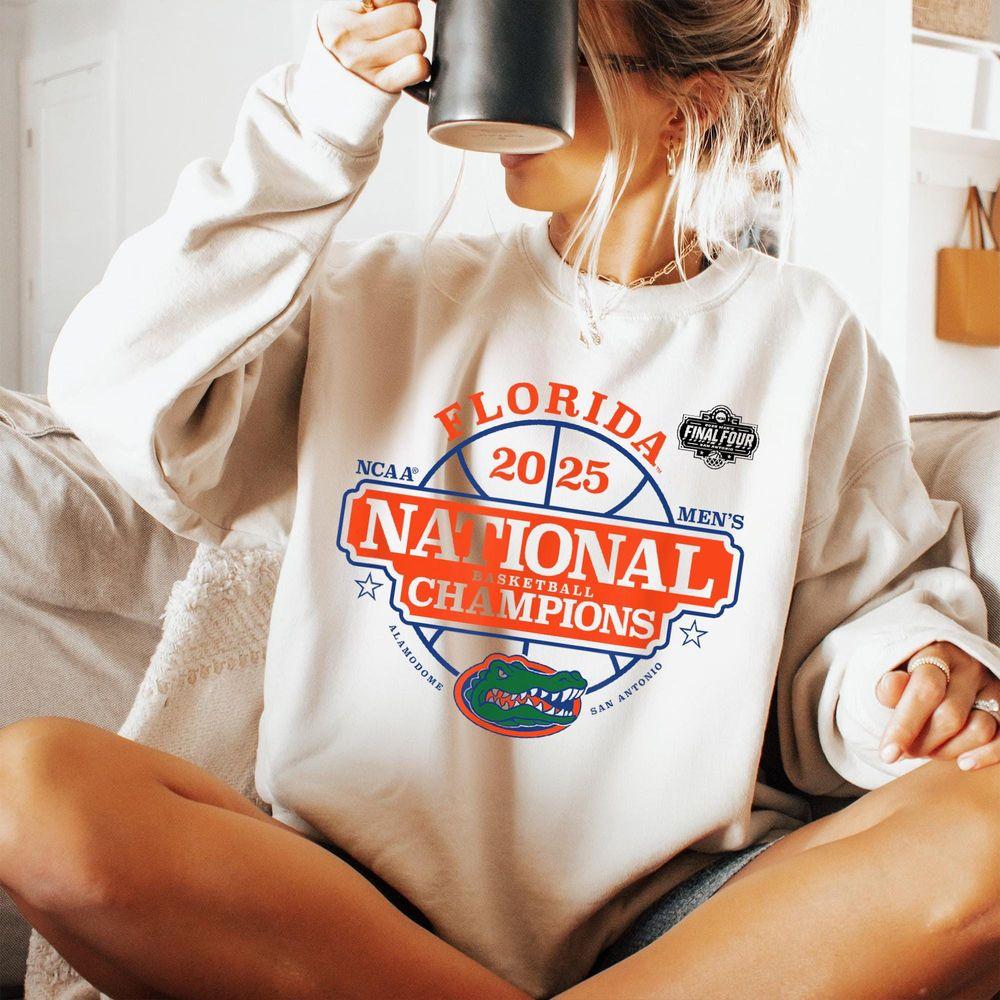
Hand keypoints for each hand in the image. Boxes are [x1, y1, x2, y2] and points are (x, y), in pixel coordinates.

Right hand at [318, 0, 430, 93]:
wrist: (329, 92)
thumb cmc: (342, 49)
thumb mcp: (344, 17)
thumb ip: (373, 4)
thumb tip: (411, 0)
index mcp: (341, 16)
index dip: (400, 3)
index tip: (393, 11)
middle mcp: (350, 37)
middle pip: (410, 14)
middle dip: (409, 22)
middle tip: (396, 34)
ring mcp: (365, 62)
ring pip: (417, 40)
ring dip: (414, 46)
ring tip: (397, 52)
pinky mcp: (382, 84)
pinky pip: (418, 66)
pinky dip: (420, 66)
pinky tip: (408, 67)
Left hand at [875, 641, 999, 770]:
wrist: (941, 669)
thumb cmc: (910, 676)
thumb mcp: (894, 674)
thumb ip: (891, 685)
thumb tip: (892, 684)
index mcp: (938, 653)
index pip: (925, 689)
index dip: (904, 725)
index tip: (887, 753)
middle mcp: (970, 668)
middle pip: (950, 716)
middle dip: (923, 742)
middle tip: (906, 750)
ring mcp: (992, 689)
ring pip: (979, 730)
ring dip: (949, 750)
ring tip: (929, 749)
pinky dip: (984, 756)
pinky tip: (963, 762)